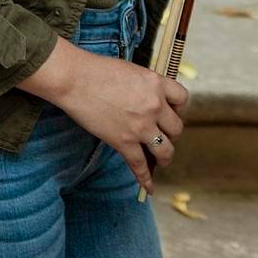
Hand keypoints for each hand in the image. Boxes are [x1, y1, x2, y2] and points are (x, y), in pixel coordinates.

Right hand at [20, 40, 187, 194]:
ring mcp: (140, 126)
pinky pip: (140, 165)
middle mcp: (154, 106)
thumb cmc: (96, 70)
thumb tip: (147, 99)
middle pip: (176, 128)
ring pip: (166, 150)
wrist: (74, 79)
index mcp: (156, 83)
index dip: (178, 107)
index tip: (171, 112)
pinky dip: (145, 179)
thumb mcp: (130, 71)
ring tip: (160, 160)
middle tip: (161, 134)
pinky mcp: (124, 142)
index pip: (182, 98)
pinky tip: (148, 187)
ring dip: (164, 157)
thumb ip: (144, 86)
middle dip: (170, 133)